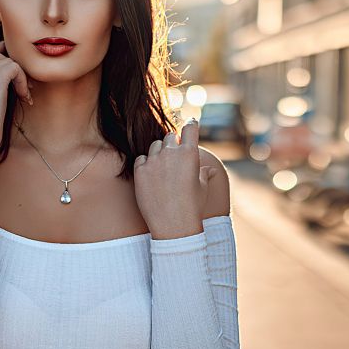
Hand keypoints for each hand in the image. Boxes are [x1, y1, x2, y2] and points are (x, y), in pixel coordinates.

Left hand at [132, 119, 218, 238]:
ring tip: (163, 169)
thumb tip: (208, 170)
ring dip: (159, 152)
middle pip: (170, 137)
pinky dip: (146, 164)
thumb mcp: (202, 188)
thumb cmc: (192, 206)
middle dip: (173, 144)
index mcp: (189, 154)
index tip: (190, 123)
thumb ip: (203, 173)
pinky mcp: (140, 171)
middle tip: (174, 157)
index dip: (190, 125)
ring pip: (155, 146)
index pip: (190, 128)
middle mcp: (171, 153)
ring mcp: (154, 161)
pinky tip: (151, 176)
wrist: (173, 224)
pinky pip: (142, 159)